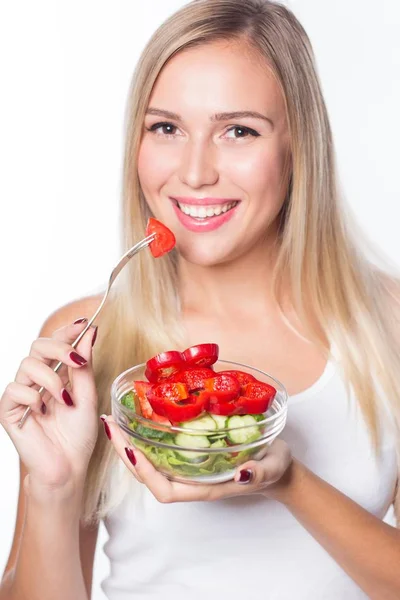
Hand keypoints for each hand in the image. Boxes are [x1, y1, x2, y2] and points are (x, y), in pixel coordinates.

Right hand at [0, 321, 97, 499]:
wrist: (69, 467)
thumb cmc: (78, 434)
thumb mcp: (87, 395)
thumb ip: (84, 365)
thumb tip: (91, 332)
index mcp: (56, 373)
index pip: (56, 342)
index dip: (67, 331)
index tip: (85, 324)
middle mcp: (36, 380)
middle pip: (38, 345)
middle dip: (59, 348)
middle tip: (77, 360)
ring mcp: (22, 394)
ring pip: (27, 365)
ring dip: (51, 379)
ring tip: (64, 400)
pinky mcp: (9, 410)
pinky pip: (15, 390)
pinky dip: (33, 397)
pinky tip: (43, 412)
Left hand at [101, 415, 292, 502]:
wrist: (277, 462)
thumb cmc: (274, 468)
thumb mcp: (272, 468)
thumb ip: (259, 473)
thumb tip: (242, 473)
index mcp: (205, 487)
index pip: (166, 490)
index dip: (147, 475)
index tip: (133, 452)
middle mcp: (191, 478)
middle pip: (149, 475)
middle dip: (127, 453)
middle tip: (110, 424)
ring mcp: (190, 465)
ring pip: (152, 461)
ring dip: (131, 443)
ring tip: (115, 419)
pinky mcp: (192, 451)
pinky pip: (163, 447)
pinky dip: (147, 434)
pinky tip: (140, 415)